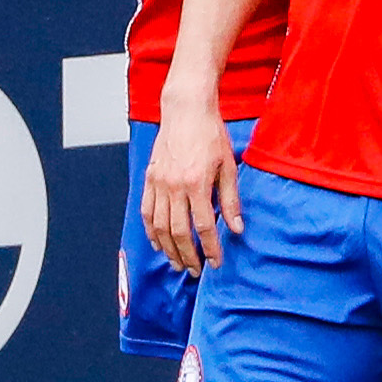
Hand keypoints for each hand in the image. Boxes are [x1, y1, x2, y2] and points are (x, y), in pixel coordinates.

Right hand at [140, 111, 245, 275]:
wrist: (186, 110)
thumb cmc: (210, 134)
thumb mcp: (228, 166)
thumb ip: (231, 200)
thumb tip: (236, 228)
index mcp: (196, 183)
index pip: (203, 227)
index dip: (210, 249)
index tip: (216, 263)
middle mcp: (174, 186)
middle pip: (178, 232)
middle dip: (188, 256)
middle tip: (196, 270)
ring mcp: (158, 183)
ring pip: (159, 226)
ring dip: (168, 249)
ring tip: (178, 263)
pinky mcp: (149, 178)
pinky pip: (146, 211)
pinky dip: (151, 231)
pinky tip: (158, 243)